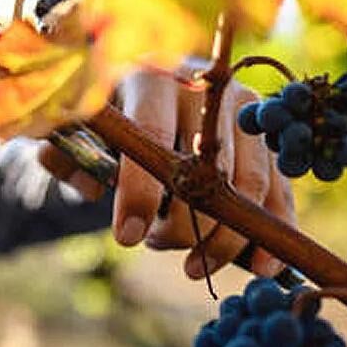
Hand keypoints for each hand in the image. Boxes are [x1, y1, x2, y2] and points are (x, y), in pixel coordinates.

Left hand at [39, 62, 295, 279]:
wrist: (150, 84)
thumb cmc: (110, 116)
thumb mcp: (77, 129)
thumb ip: (67, 157)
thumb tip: (92, 189)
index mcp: (152, 78)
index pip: (153, 136)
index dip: (141, 191)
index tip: (128, 238)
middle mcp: (205, 89)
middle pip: (206, 168)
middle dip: (184, 224)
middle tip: (157, 246)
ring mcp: (243, 108)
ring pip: (248, 183)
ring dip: (226, 238)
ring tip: (195, 267)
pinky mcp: (265, 133)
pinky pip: (279, 187)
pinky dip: (274, 229)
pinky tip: (263, 267)